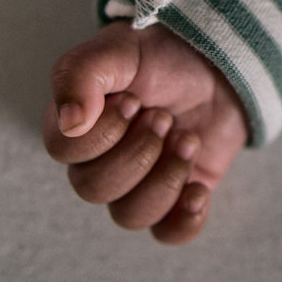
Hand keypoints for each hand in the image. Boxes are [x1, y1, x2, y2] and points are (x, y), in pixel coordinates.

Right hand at [43, 21, 248, 244]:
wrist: (216, 64)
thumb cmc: (160, 55)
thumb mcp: (119, 48)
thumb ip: (81, 74)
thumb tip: (70, 123)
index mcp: (76, 125)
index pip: (65, 152)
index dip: (104, 131)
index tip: (134, 100)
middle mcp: (99, 161)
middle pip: (93, 189)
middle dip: (138, 152)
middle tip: (165, 118)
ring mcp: (136, 184)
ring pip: (129, 216)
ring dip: (165, 178)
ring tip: (188, 140)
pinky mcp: (173, 198)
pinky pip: (167, 234)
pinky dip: (183, 220)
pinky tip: (199, 190)